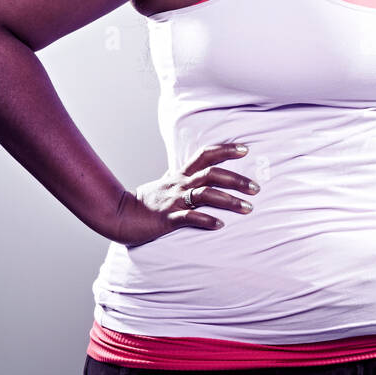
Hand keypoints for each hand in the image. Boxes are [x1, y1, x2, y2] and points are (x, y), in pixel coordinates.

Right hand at [113, 143, 259, 246]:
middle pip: (211, 174)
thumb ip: (183, 178)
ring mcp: (174, 201)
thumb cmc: (146, 202)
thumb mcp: (166, 184)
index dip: (226, 150)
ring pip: (205, 194)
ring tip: (248, 208)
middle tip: (256, 188)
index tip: (246, 149)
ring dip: (229, 200)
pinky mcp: (167, 219)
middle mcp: (179, 184)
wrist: (119, 216)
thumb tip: (198, 173)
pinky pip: (190, 218)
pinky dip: (206, 220)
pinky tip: (220, 225)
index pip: (205, 155)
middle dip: (237, 179)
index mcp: (180, 175)